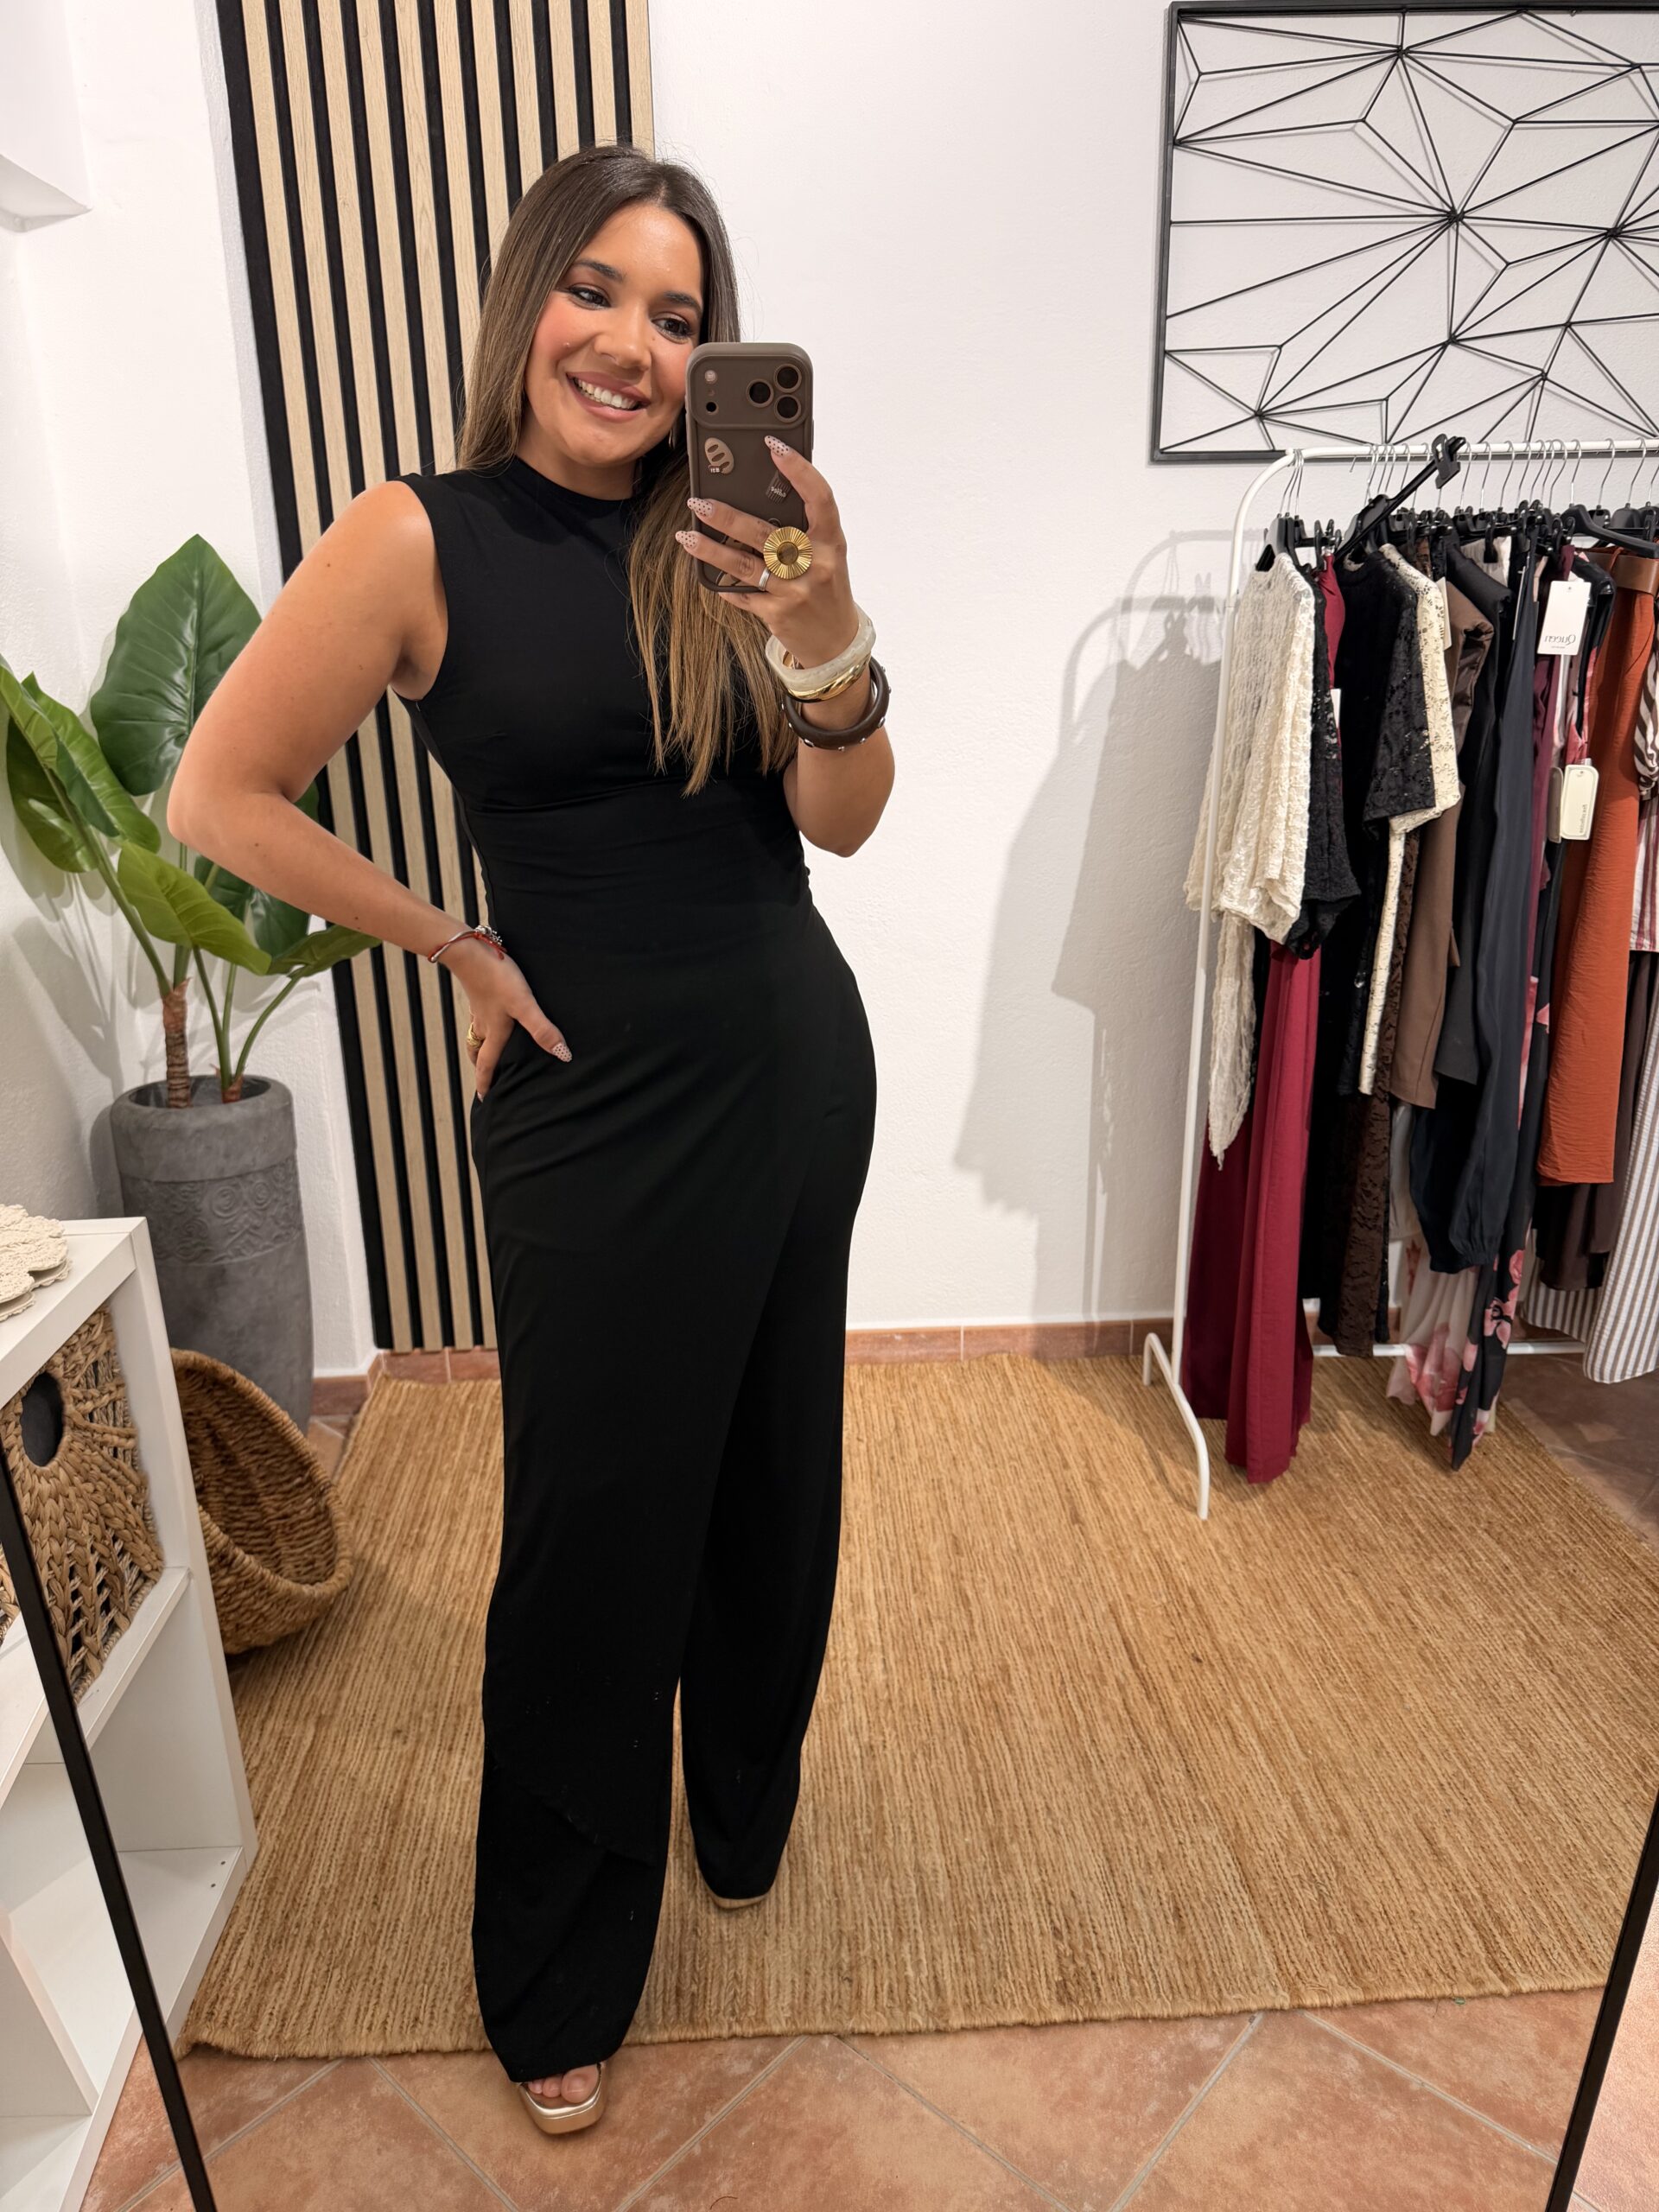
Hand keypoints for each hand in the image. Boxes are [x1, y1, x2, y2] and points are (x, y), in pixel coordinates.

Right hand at [444, 937, 571, 1096]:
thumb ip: (542, 1029)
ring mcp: (479, 1008)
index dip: (485, 1083)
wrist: (471, 952)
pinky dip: (483, 1023)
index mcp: (493, 1033)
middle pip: (477, 1051)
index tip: (483, 1100)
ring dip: (479, 1045)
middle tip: (484, 1077)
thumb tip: (562, 1055)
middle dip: (480, 1066)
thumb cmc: (497, 979)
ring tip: (487, 1050)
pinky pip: (479, 1016)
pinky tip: (493, 1014)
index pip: (486, 1065)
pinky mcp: (480, 992)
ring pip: (477, 1034)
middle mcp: (483, 1024)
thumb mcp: (524, 1005)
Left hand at [675, 436, 860, 669]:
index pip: (819, 498)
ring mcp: (794, 591)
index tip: (774, 446)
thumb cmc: (827, 588)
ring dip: (711, 549)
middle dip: (728, 516)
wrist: (835, 642)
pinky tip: (705, 572)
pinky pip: (742, 594)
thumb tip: (763, 494)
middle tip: (699, 502)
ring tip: (687, 536)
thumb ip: (804, 528)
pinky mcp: (776, 614)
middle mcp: (814, 565)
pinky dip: (723, 584)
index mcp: (831, 542)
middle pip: (765, 534)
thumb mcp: (826, 554)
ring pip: (744, 565)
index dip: (798, 470)